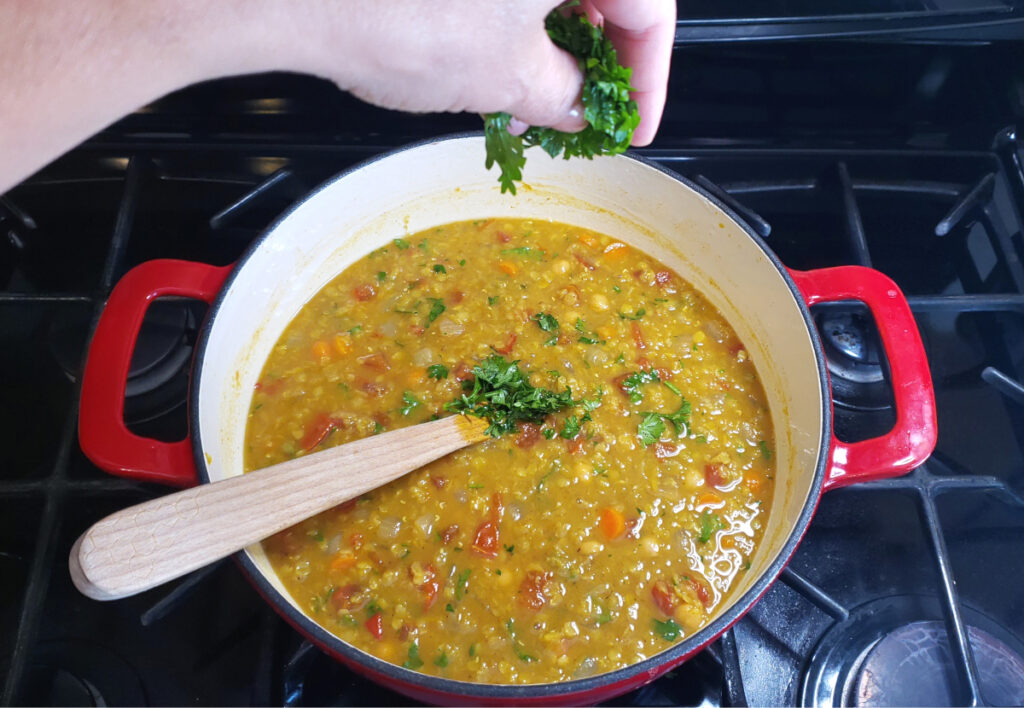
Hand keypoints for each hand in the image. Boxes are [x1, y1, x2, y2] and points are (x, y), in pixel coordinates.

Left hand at [289, 0, 674, 143]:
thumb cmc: (397, 15)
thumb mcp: (508, 77)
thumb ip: (566, 95)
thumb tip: (582, 105)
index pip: (651, 9)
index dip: (650, 79)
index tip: (634, 124)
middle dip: (594, 62)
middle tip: (582, 117)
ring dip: (548, 47)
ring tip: (525, 107)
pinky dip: (508, 24)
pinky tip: (491, 68)